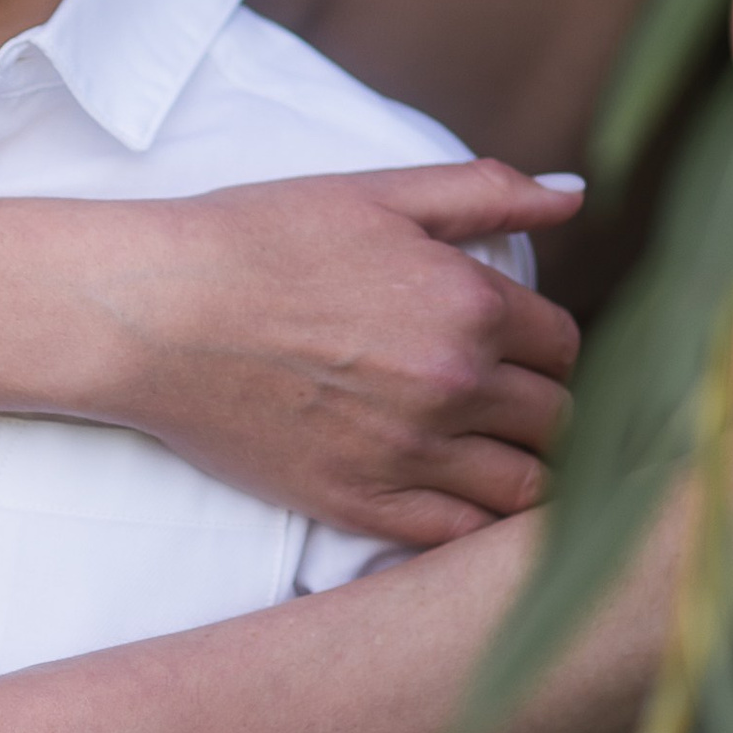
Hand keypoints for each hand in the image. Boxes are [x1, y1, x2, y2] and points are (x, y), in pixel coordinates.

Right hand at [96, 164, 581, 544]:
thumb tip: (574, 195)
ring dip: (527, 472)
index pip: (564, 345)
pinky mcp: (360, 505)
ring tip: (497, 454)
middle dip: (545, 409)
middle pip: (558, 420)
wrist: (157, 313)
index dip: (547, 345)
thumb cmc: (259, 240)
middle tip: (512, 402)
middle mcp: (453, 385)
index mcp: (467, 302)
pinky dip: (477, 526)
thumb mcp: (377, 194)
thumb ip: (486, 193)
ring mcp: (409, 455)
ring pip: (527, 490)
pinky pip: (460, 539)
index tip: (519, 348)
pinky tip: (460, 499)